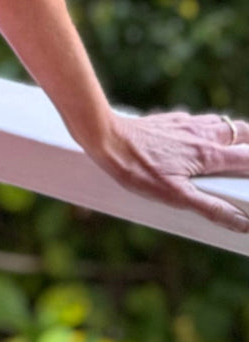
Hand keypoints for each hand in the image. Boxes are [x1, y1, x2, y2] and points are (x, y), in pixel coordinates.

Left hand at [85, 107, 248, 232]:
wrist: (107, 138)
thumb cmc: (139, 170)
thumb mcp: (177, 196)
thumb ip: (212, 208)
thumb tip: (243, 223)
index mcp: (208, 154)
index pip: (248, 157)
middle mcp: (201, 134)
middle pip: (240, 132)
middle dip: (248, 144)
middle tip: (246, 161)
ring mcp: (185, 123)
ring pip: (220, 123)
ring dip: (231, 134)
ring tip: (231, 149)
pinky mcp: (170, 119)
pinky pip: (197, 119)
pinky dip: (207, 127)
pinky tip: (197, 137)